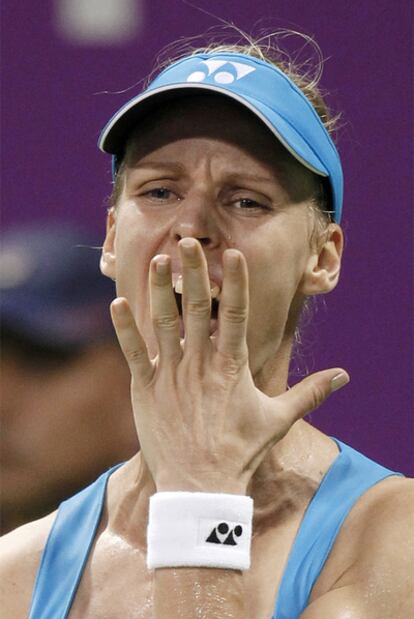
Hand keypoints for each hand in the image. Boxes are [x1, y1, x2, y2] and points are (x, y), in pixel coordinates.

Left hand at [110, 238, 348, 493]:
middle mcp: (200, 364)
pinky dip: (124, 328)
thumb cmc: (239, 451)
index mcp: (232, 367)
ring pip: (163, 323)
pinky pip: (132, 352)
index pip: (236, 315)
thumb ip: (309, 393)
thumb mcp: (277, 419)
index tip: (232, 254)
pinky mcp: (145, 389)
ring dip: (158, 290)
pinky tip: (117, 303)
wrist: (198, 487)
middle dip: (192, 272)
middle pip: (197, 308)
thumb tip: (344, 376)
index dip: (235, 283)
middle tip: (187, 241)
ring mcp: (170, 375)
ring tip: (155, 260)